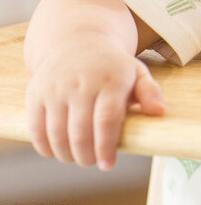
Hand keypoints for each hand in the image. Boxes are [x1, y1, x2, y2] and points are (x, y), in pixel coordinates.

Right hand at [25, 38, 164, 169]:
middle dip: (86, 156)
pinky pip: (36, 127)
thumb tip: (160, 112)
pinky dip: (44, 146)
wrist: (77, 40)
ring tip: (78, 159)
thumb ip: (149, 92)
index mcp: (111, 79)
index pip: (106, 120)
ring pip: (57, 133)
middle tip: (93, 163)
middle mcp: (81, 82)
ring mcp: (56, 87)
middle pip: (80, 132)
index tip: (108, 165)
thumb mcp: (136, 72)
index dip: (106, 147)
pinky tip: (56, 152)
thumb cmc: (112, 65)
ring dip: (66, 154)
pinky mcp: (36, 93)